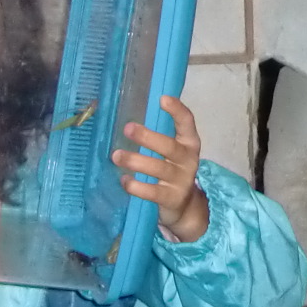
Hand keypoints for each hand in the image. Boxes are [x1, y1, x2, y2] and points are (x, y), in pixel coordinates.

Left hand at [114, 95, 208, 241]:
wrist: (185, 207)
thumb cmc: (172, 171)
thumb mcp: (172, 152)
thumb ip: (157, 138)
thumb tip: (127, 119)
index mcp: (189, 143)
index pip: (187, 123)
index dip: (177, 110)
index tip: (162, 98)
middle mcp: (188, 160)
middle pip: (169, 147)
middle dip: (148, 137)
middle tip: (127, 128)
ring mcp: (181, 181)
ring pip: (158, 168)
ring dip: (136, 161)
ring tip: (116, 156)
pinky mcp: (171, 198)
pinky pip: (152, 192)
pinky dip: (136, 186)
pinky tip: (124, 180)